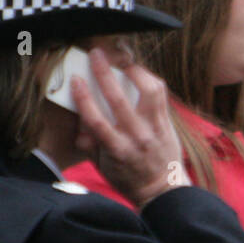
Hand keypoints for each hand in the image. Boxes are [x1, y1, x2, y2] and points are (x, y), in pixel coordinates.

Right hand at [72, 49, 190, 208]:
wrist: (163, 188)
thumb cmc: (127, 176)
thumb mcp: (100, 166)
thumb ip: (88, 144)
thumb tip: (79, 122)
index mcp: (116, 149)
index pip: (96, 120)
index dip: (84, 98)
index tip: (75, 80)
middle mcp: (137, 136)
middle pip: (119, 100)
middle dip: (105, 74)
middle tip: (96, 54)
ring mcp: (155, 128)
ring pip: (148, 92)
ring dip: (135, 71)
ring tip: (123, 59)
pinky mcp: (168, 122)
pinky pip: (161, 95)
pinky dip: (150, 79)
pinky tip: (139, 72)